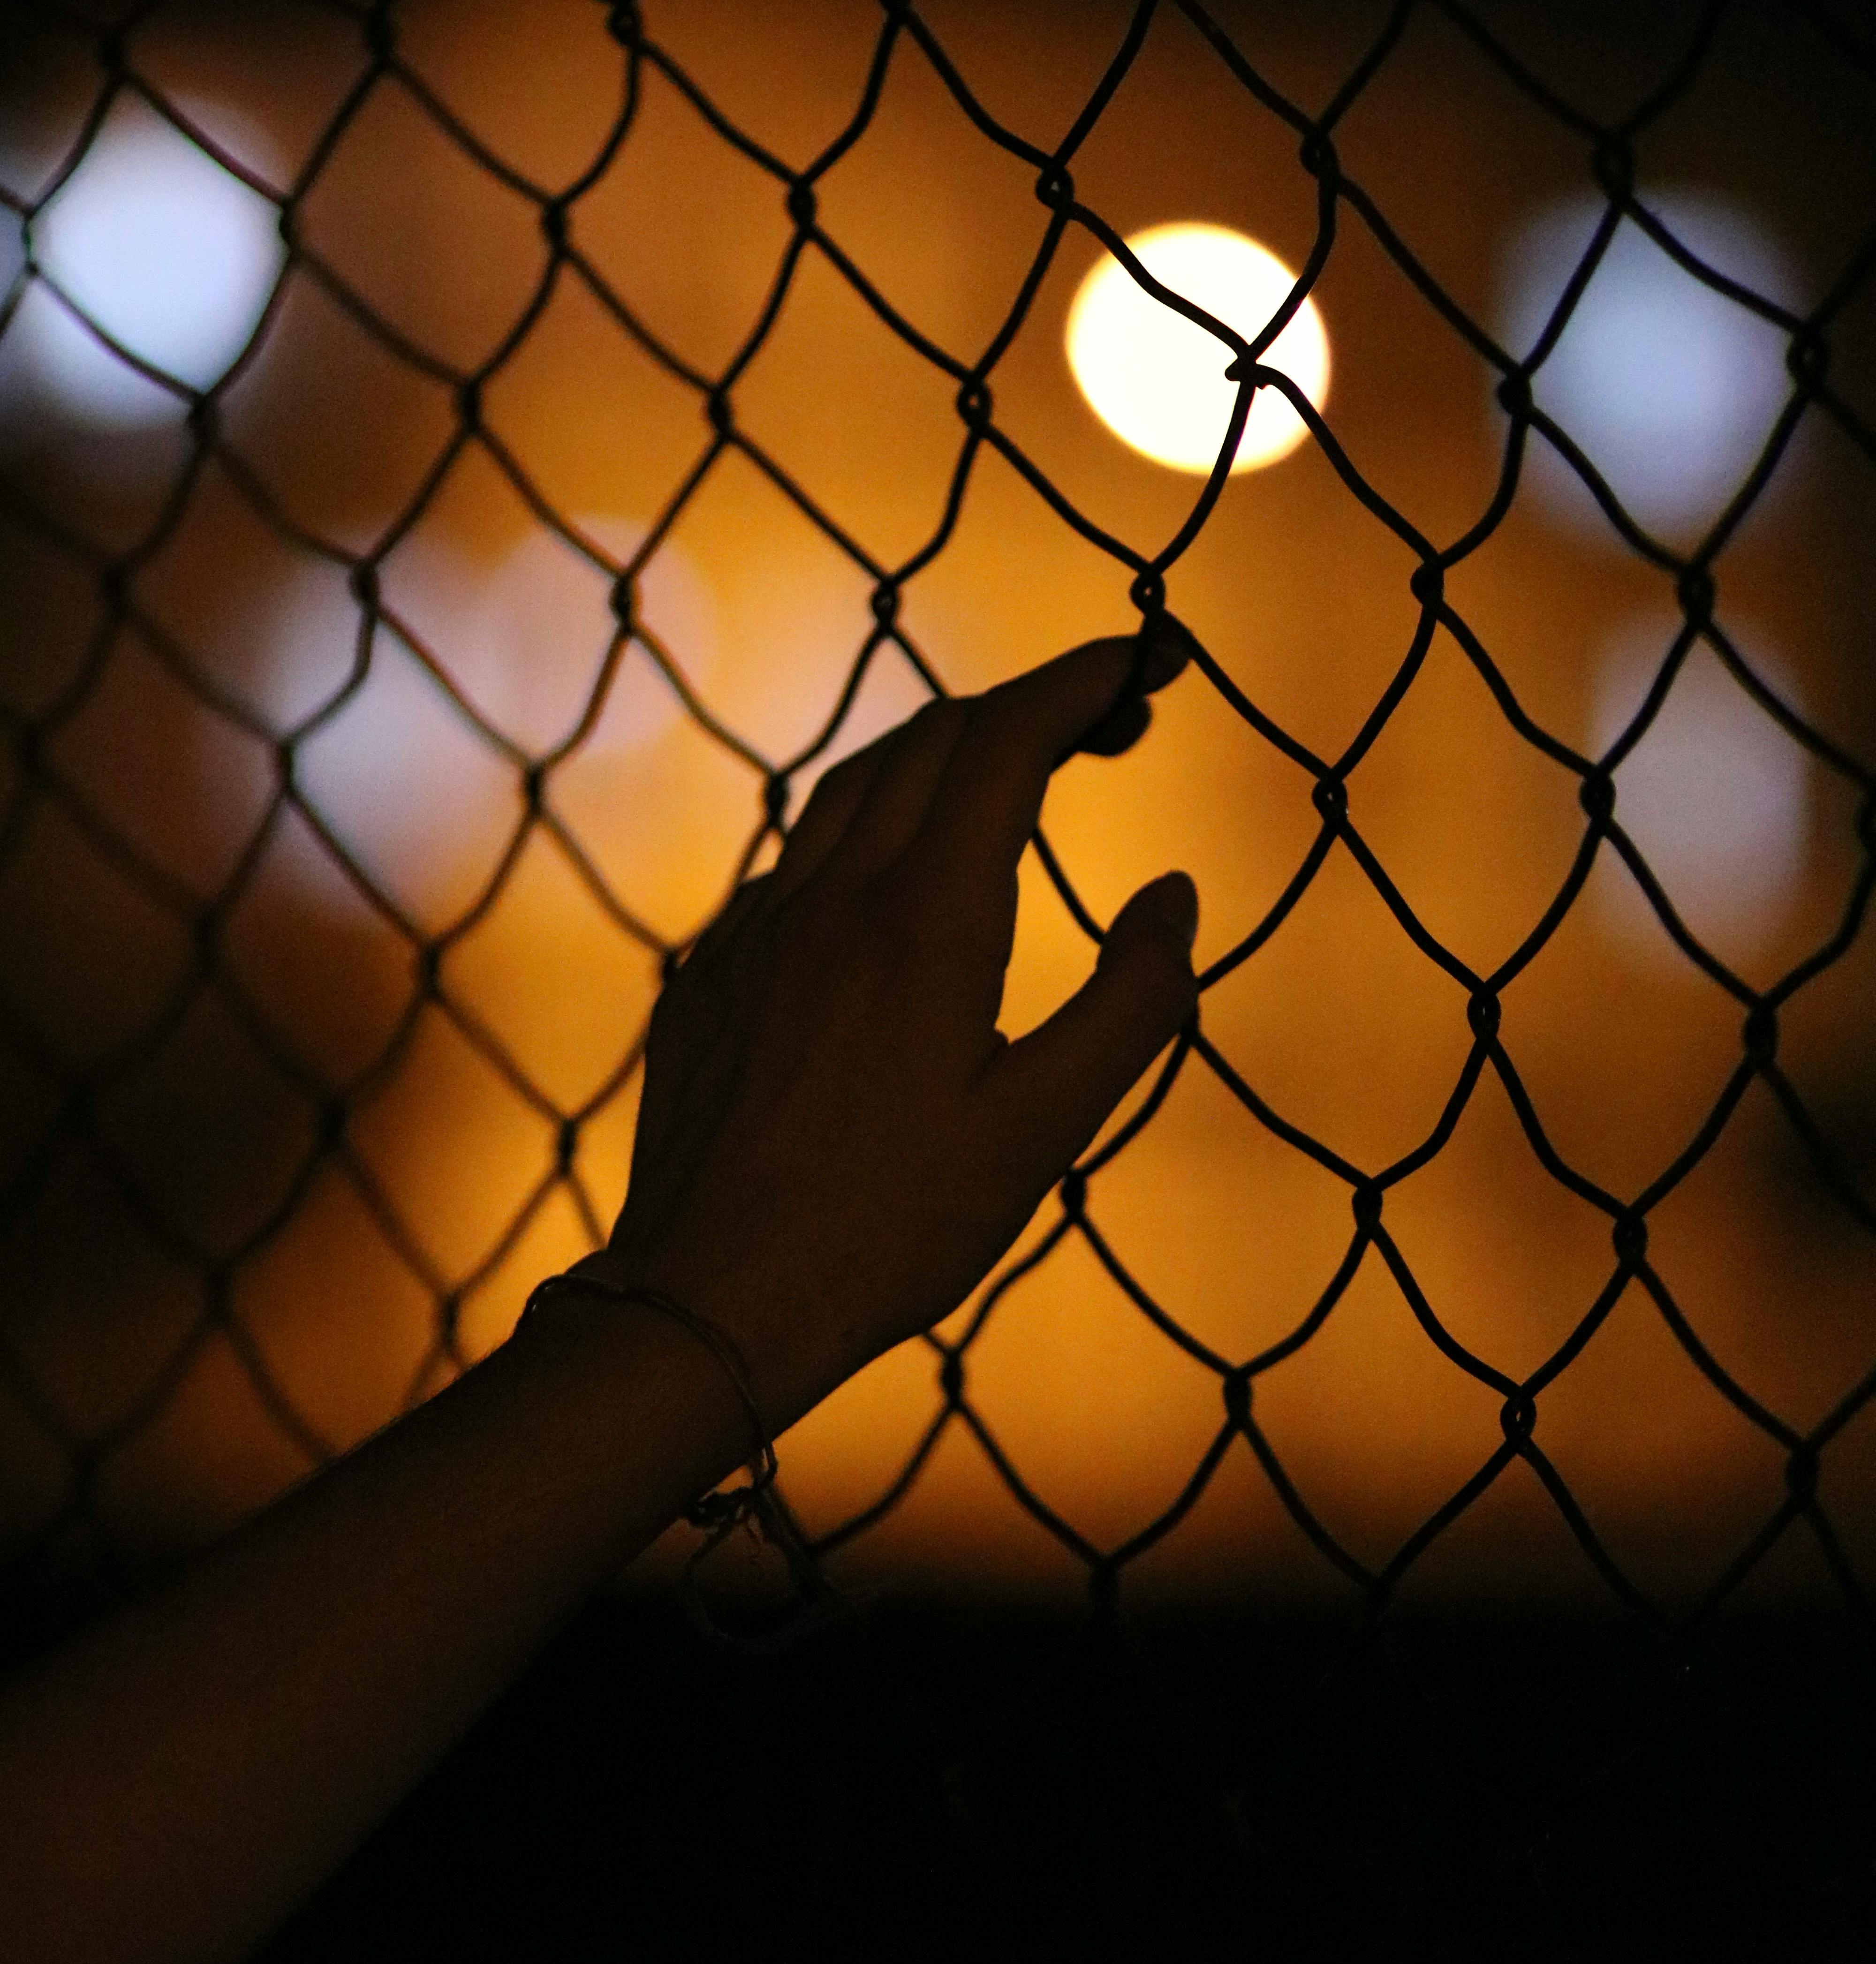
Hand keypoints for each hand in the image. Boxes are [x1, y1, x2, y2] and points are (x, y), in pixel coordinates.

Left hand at [601, 633, 1198, 1432]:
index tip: (1143, 662)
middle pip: (931, 740)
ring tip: (1008, 770)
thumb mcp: (1044, 1130)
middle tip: (1108, 719)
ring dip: (940, 753)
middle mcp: (830, 898)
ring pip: (851, 787)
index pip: (1007, 741)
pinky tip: (892, 882)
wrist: (709, 1301)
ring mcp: (754, 930)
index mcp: (925, 921)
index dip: (1081, 683)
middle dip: (1027, 706)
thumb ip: (1131, 1004)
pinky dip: (863, 832)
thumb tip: (1174, 895)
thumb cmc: (890, 1229)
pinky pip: (793, 862)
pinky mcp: (708, 974)